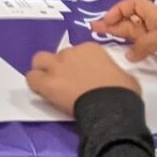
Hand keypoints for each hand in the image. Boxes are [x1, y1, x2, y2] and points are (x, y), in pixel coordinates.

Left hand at [24, 43, 138, 112]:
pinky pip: (32, 78)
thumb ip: (111, 71)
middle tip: (66, 81)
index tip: (83, 77)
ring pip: (40, 60)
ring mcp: (57, 66)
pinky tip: (43, 92)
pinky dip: (36, 84)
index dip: (79, 65)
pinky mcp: (47, 82)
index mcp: (91, 49)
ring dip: (43, 70)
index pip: (78, 52)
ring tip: (49, 84)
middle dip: (60, 65)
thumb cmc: (123, 93)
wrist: (112, 107)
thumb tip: (110, 78)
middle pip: (58, 55)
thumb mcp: (124, 76)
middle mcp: (71, 52)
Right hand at [94, 0, 156, 83]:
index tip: (104, 23)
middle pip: (132, 21)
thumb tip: (129, 53)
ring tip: (106, 43)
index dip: (118, 10)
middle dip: (114, 23)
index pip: (133, 5)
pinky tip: (131, 59)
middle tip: (94, 30)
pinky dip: (138, 53)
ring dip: (123, 38)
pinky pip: (149, 52)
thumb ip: (146, 44)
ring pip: (139, 37)